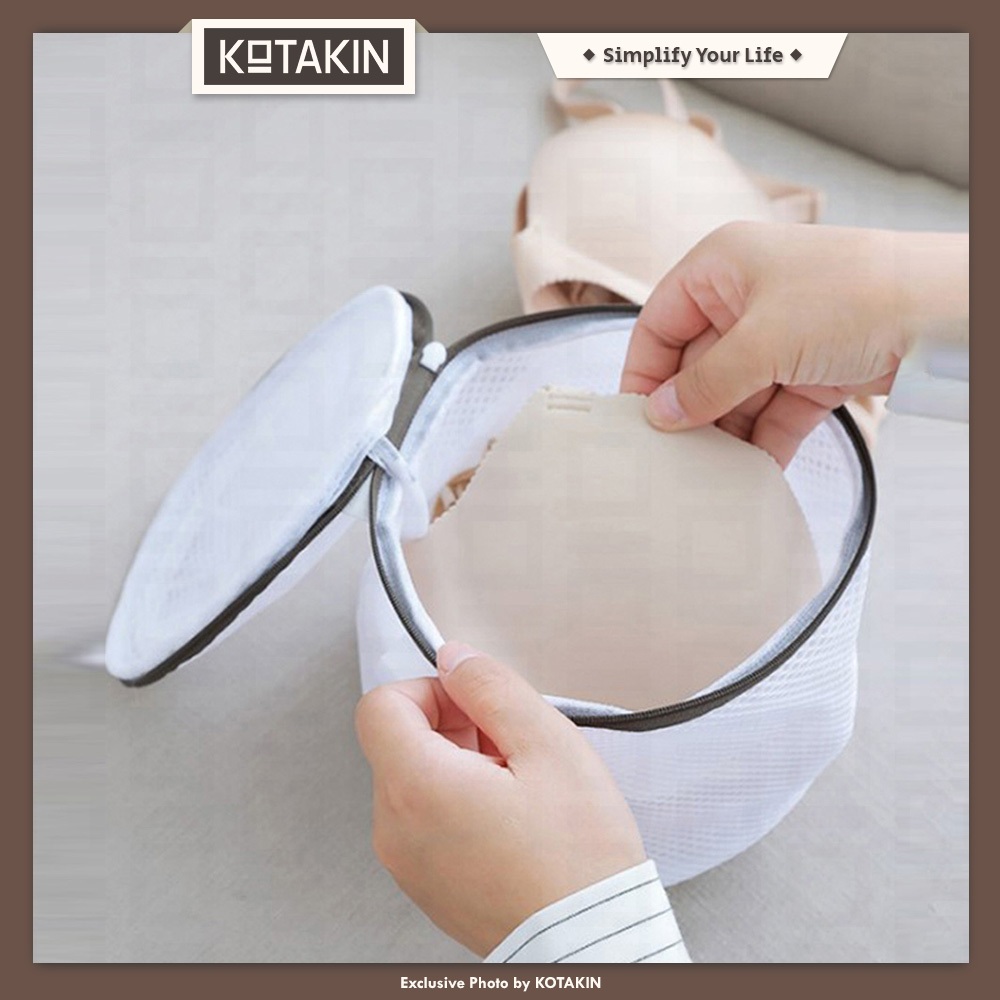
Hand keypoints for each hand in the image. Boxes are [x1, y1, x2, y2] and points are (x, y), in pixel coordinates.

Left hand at [354, 643, 646, 956]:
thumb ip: (492, 687)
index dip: (429, 690)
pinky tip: (510, 817)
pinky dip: (457, 803)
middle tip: (510, 745)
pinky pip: (424, 820)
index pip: (380, 705)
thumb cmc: (577, 858)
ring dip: (458, 764)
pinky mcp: (425, 884)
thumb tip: (455, 659)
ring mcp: (406, 862)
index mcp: (416, 786)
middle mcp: (395, 827)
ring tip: (517, 785)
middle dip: (452, 726)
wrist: (591, 946)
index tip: (473, 703)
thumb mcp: (548, 744)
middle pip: (397, 741)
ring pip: (413, 779)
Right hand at [621, 222, 968, 465]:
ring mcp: (782, 336)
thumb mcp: (762, 341)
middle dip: (690, 410)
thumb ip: (705, 383)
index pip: (659, 323)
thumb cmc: (855, 294)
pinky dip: (763, 440)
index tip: (637, 419)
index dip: (644, 371)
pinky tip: (751, 471)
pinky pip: (773, 411)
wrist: (942, 312)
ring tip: (709, 472)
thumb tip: (660, 415)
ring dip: (726, 432)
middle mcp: (747, 298)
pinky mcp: (813, 369)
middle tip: (673, 455)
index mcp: (722, 267)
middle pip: (697, 364)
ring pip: (735, 393)